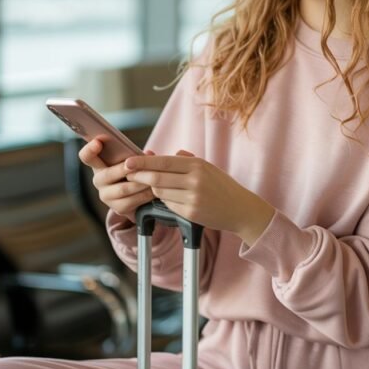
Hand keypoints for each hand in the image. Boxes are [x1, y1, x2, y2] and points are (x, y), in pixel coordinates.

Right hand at [78, 140, 155, 222]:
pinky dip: (144, 195)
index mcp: (99, 165)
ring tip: (152, 177)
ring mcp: (106, 196)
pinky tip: (153, 190)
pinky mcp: (117, 208)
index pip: (86, 156)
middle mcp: (99, 181)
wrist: (139, 196)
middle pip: (107, 174)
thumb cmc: (133, 172)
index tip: (98, 142)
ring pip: (122, 189)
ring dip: (139, 183)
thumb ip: (138, 156)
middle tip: (134, 166)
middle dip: (122, 169)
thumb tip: (148, 153)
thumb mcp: (134, 161)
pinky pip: (131, 201)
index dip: (89, 149)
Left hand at [124, 150, 274, 240]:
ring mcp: (193, 198)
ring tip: (154, 186)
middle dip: (139, 176)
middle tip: (128, 174)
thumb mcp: (206, 167)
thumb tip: (154, 155)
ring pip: (160, 192)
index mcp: (197, 165)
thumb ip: (183, 160)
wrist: (240, 209)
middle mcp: (195, 180)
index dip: (143, 162)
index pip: (163, 162)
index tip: (128, 162)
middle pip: (157, 178)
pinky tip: (169, 197)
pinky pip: (168, 205)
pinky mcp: (191, 213)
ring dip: (153, 189)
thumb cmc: (221, 186)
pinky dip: (165, 200)